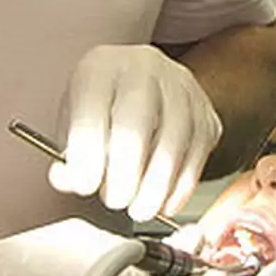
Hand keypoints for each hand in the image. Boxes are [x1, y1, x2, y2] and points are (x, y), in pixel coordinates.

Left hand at [51, 44, 222, 222]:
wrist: (143, 86)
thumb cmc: (103, 107)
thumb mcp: (74, 122)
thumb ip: (68, 157)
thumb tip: (68, 180)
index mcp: (101, 67)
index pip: (92, 110)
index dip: (87, 155)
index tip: (85, 186)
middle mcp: (144, 69)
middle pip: (136, 125)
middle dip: (124, 174)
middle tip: (114, 200)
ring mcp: (182, 89)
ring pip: (173, 143)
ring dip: (155, 187)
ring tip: (138, 208)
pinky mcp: (206, 115)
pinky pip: (197, 156)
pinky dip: (180, 188)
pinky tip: (163, 202)